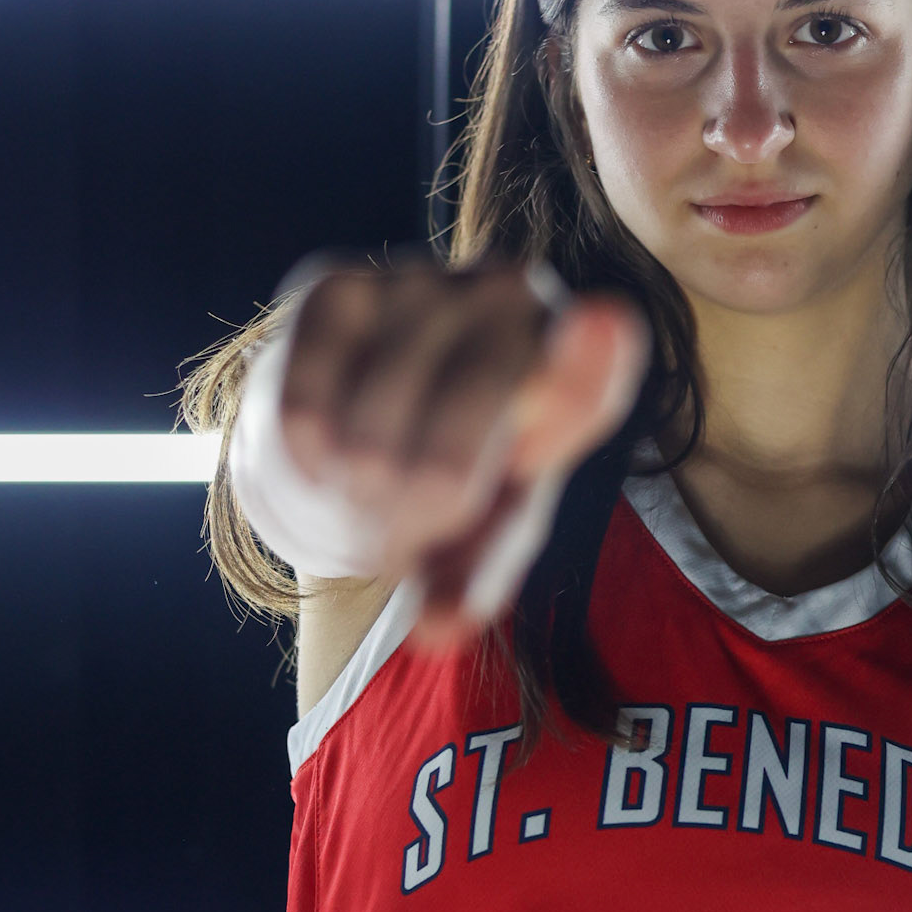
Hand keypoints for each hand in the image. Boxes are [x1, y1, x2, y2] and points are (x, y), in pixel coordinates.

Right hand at [276, 257, 649, 650]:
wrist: (359, 421)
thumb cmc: (448, 479)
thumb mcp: (482, 532)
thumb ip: (473, 579)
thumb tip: (437, 629)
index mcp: (577, 361)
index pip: (586, 372)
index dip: (589, 359)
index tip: (601, 330)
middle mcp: (511, 299)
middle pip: (458, 438)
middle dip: (423, 513)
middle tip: (410, 525)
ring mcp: (426, 282)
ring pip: (371, 438)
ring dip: (362, 492)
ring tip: (373, 483)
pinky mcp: (338, 286)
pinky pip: (310, 409)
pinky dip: (312, 460)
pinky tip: (327, 455)